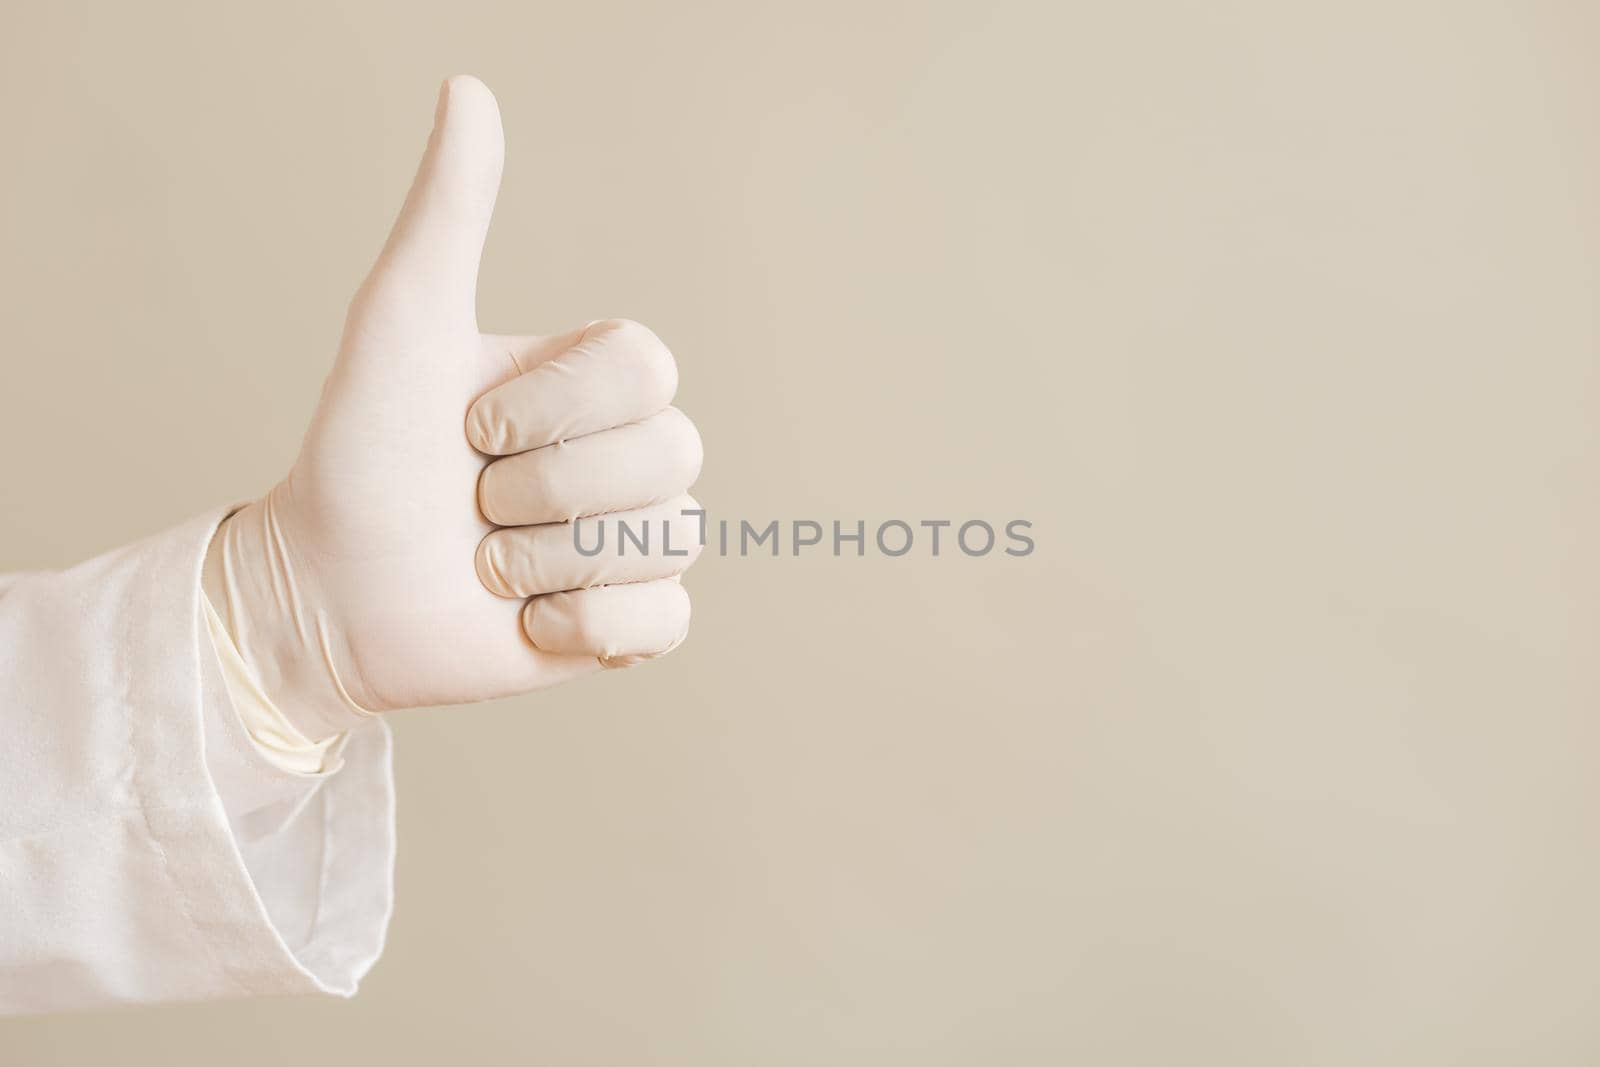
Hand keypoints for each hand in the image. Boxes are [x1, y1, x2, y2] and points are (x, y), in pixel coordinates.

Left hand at [203, 76, 703, 736]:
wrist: (324, 589)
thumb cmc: (359, 452)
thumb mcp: (403, 325)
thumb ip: (449, 215)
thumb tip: (468, 89)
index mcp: (592, 383)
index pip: (650, 369)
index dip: (557, 408)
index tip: (470, 430)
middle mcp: (626, 455)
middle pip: (674, 455)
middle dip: (548, 492)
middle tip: (474, 507)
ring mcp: (632, 541)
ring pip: (669, 539)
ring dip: (551, 562)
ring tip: (489, 566)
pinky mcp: (629, 624)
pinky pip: (668, 621)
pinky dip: (590, 628)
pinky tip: (530, 621)